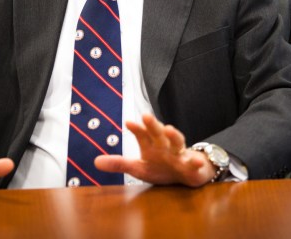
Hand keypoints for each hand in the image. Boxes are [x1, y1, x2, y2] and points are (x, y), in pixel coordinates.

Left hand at [94, 114, 215, 186]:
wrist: (188, 174)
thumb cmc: (162, 167)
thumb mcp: (139, 168)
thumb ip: (119, 164)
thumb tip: (95, 162)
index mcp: (151, 145)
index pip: (142, 134)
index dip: (136, 129)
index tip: (128, 122)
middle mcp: (165, 146)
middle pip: (158, 134)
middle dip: (153, 125)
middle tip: (146, 116)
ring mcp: (179, 154)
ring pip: (177, 142)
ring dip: (174, 136)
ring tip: (169, 129)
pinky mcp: (191, 166)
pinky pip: (194, 164)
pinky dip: (196, 162)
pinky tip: (196, 162)